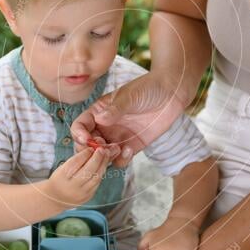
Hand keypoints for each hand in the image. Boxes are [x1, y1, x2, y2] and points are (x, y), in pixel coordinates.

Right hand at [44, 145, 118, 207]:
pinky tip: (103, 165)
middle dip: (97, 158)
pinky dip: (101, 172)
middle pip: (88, 171)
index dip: (85, 154)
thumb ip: (76, 160)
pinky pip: (97, 183)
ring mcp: (81, 193)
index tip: (91, 148)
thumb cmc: (60, 178)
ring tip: (106, 155)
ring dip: (103, 165)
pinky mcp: (88, 196)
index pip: (76, 163)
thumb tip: (92, 149)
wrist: (57, 198)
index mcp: (62, 176)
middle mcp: (71, 186)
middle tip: (102, 149)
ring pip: (96, 178)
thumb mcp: (63, 168)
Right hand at [71, 71, 190, 168]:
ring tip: (117, 149)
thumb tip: (99, 119)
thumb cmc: (147, 88)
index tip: (87, 139)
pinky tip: (129, 150)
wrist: (171, 93)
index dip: (79, 134)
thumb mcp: (129, 96)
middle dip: (91, 151)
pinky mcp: (132, 147)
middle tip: (102, 149)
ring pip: (102, 156)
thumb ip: (115, 109)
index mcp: (99, 112)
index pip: (80, 126)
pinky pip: (120, 160)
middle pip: (87, 145)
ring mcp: (117, 138)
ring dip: (105, 158)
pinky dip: (121, 160)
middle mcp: (105, 126)